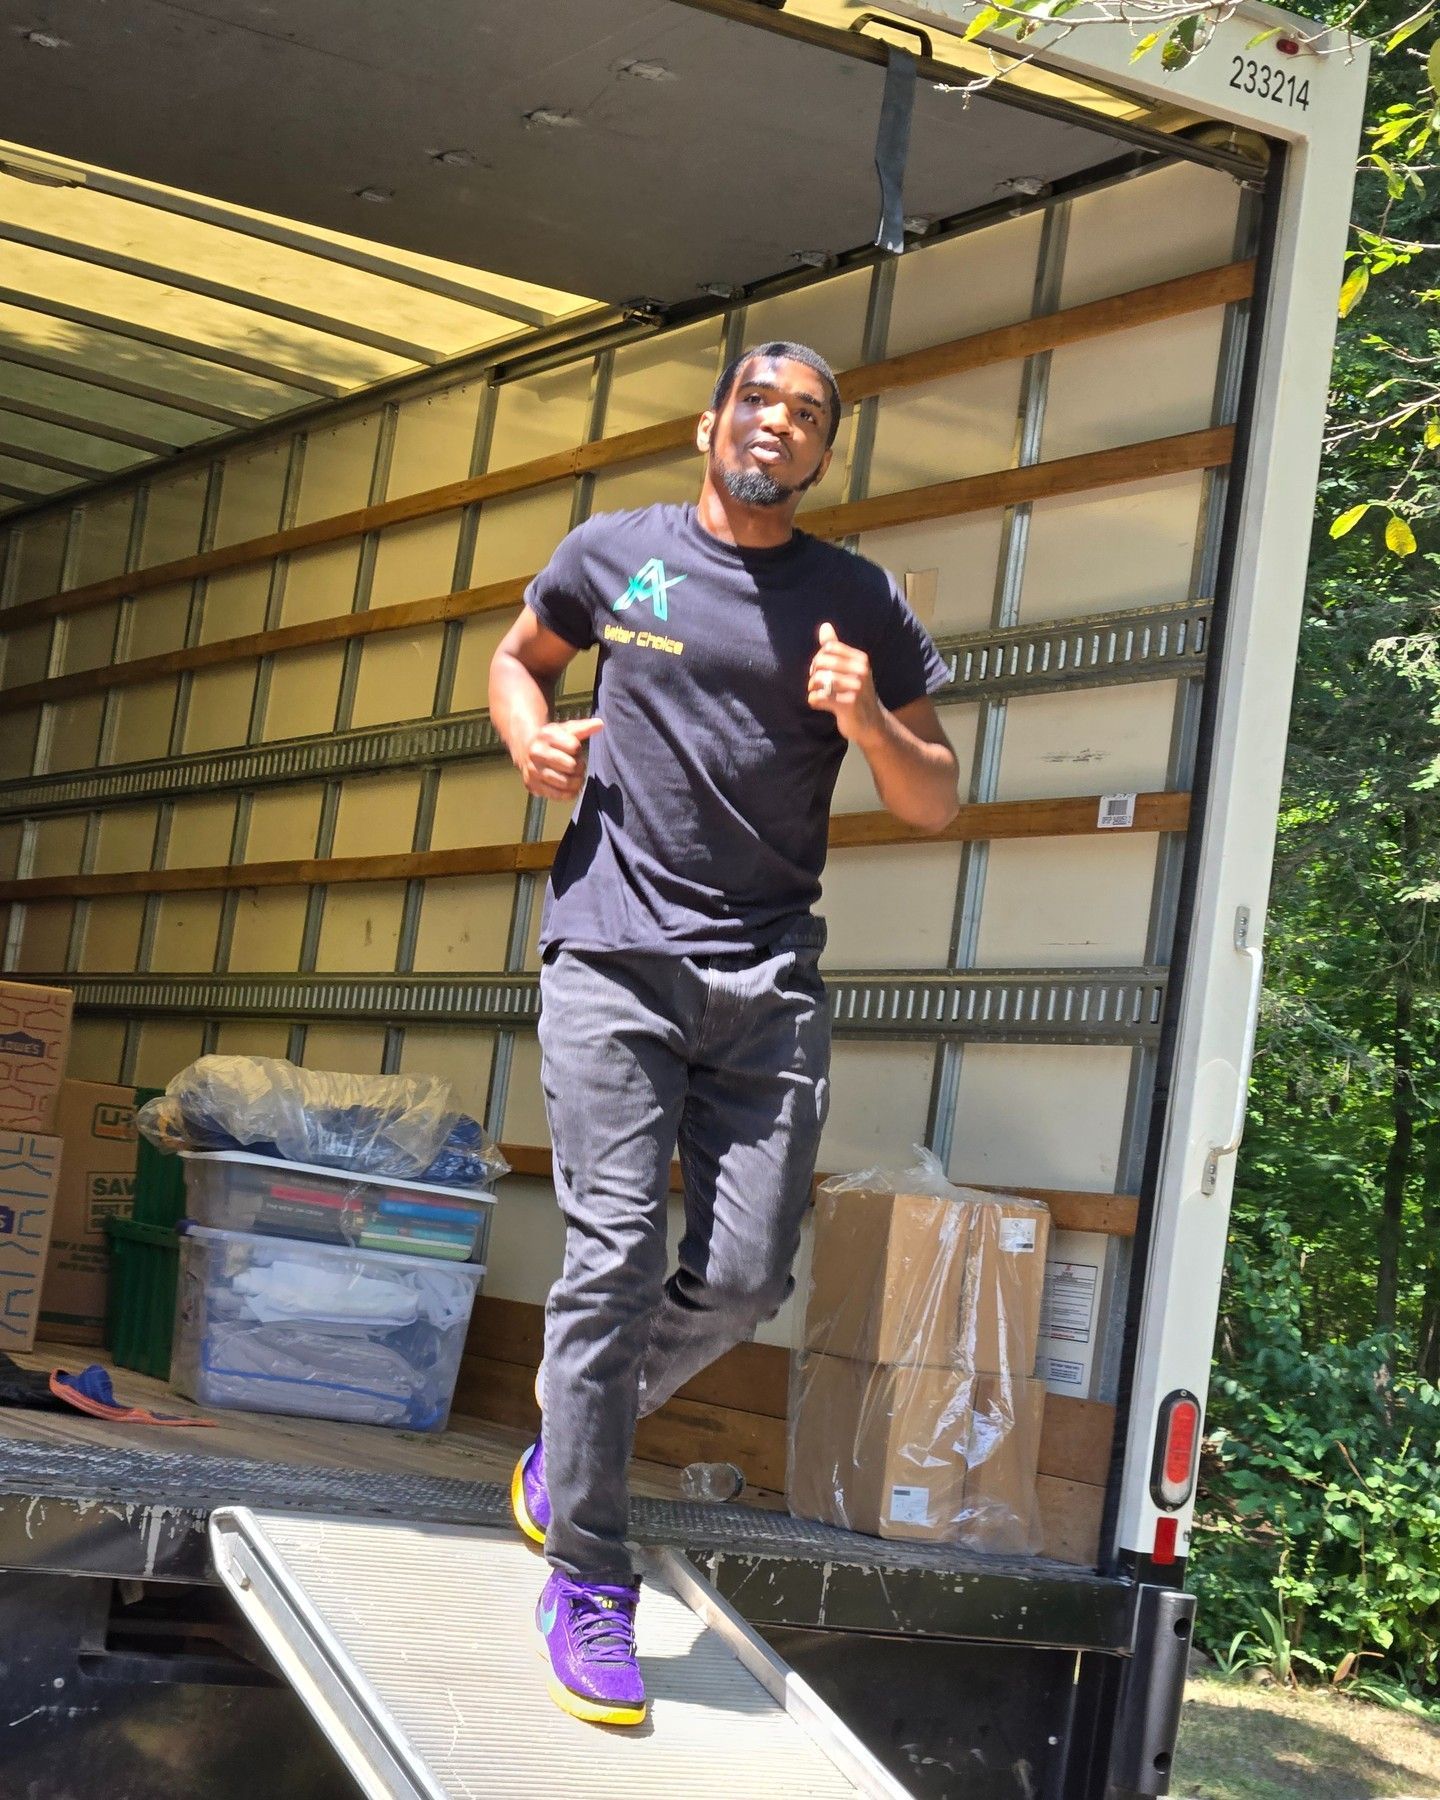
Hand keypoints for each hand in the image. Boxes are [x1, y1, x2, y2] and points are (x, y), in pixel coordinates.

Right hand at [516, 716, 602, 799]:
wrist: (526, 749)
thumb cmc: (551, 740)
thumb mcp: (566, 730)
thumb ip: (583, 727)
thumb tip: (600, 724)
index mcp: (546, 735)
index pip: (574, 747)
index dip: (578, 750)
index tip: (574, 751)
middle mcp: (536, 752)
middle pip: (571, 766)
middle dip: (580, 767)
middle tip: (577, 766)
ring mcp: (533, 770)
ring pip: (565, 782)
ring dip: (576, 781)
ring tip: (575, 777)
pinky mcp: (532, 785)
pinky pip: (557, 795)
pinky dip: (568, 794)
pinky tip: (570, 788)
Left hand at [808, 622, 882, 743]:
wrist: (873, 724)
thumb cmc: (857, 694)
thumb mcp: (851, 669)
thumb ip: (836, 647)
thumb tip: (824, 626)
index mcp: (860, 660)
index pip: (829, 648)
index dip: (818, 659)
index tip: (820, 671)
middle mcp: (860, 671)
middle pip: (822, 662)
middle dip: (813, 674)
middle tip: (816, 685)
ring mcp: (855, 688)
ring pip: (819, 679)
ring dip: (812, 688)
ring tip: (817, 694)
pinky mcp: (848, 705)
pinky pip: (819, 697)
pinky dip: (814, 701)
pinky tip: (819, 705)